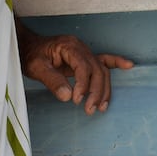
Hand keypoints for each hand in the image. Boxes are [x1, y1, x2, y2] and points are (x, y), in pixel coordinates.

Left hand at [17, 25, 132, 114]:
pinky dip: (116, 63)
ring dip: (104, 89)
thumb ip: (52, 81)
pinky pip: (104, 60)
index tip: (76, 100)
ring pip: (102, 70)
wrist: (28, 47)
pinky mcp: (85, 58)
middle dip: (96, 91)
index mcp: (68, 46)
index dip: (83, 85)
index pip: (83, 66)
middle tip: (89, 109)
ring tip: (100, 107)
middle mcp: (80, 47)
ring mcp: (84, 52)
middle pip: (96, 69)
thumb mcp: (36, 68)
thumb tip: (68, 96)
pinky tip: (129, 66)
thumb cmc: (31, 55)